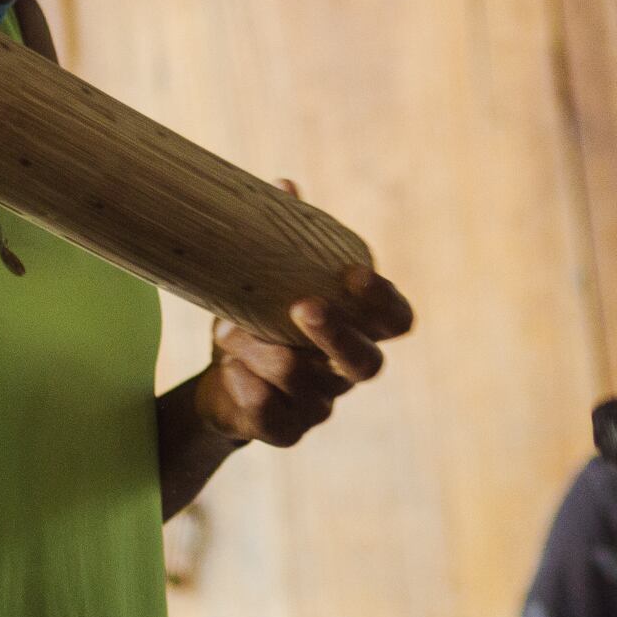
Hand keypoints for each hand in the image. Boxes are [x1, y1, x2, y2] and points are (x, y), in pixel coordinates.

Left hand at [191, 182, 411, 447]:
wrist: (221, 378)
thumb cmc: (258, 318)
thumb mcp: (267, 277)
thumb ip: (284, 238)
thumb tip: (283, 185)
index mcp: (359, 327)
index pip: (395, 320)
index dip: (381, 301)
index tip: (353, 273)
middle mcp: (348, 370)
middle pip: (366, 363)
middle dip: (335, 335)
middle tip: (301, 306)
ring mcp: (321, 404)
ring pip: (306, 384)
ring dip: (265, 353)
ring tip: (228, 330)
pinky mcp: (287, 431)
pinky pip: (275, 419)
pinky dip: (250, 393)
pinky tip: (230, 372)